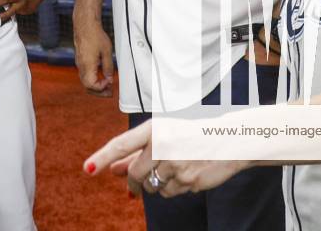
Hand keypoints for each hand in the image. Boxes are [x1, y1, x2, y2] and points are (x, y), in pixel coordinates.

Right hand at [74, 20, 113, 96]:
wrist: (85, 25)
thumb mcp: (106, 52)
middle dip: (99, 92)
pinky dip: (92, 80)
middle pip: (87, 87)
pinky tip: (100, 77)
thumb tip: (109, 78)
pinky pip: (84, 75)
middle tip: (109, 92)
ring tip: (106, 85)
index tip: (110, 82)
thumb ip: (108, 67)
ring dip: (95, 86)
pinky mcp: (79, 61)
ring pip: (85, 82)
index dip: (102, 88)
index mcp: (87, 66)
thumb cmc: (95, 36)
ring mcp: (79, 64)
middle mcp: (81, 67)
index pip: (92, 85)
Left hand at [83, 121, 247, 197]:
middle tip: (133, 189)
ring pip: (153, 186)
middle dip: (133, 183)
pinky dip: (172, 188)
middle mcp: (164, 145)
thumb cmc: (194, 133)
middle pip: (136, 173)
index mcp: (156, 129)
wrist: (232, 139)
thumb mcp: (165, 135)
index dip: (103, 156)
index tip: (88, 169)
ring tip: (174, 168)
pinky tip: (185, 174)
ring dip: (156, 184)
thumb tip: (112, 170)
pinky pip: (169, 193)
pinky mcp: (189, 182)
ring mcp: (177, 165)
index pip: (122, 144)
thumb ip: (138, 152)